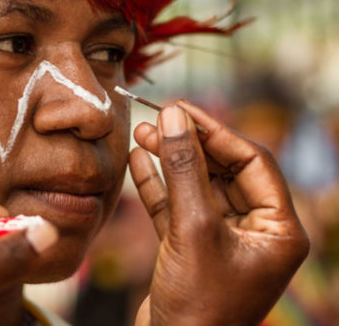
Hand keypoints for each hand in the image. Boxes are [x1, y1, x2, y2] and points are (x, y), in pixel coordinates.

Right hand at [130, 101, 308, 325]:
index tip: (183, 109)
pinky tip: (138, 161)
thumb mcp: (193, 229)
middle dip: (189, 144)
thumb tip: (173, 118)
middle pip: (223, 170)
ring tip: (142, 133)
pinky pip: (176, 207)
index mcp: (278, 229)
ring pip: (196, 187)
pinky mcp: (191, 247)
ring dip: (169, 161)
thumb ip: (183, 170)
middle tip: (159, 117)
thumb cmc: (198, 306)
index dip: (217, 132)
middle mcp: (254, 231)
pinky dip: (157, 185)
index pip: (252, 162)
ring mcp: (221, 239)